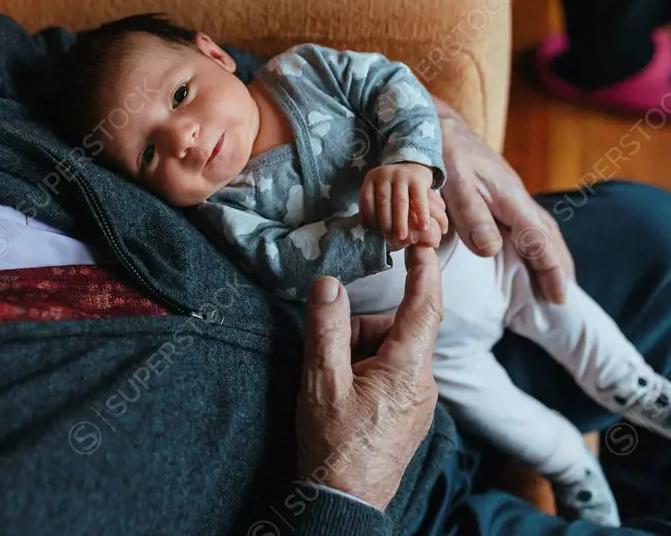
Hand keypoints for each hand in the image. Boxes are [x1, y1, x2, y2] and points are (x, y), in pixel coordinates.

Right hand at [296, 246, 442, 510]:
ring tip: (332, 381)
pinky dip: (366, 369)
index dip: (424, 271)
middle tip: (329, 351)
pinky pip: (392, 373)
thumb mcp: (321, 381)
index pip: (424, 307)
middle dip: (362, 327)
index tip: (422, 243)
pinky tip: (343, 392)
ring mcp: (418, 401)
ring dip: (360, 351)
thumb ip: (326, 329)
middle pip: (397, 329)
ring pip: (392, 351)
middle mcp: (422, 383)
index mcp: (406, 370)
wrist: (344, 502)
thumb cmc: (333, 445)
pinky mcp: (409, 414)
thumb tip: (328, 283)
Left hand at [359, 163, 437, 244]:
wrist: (413, 166)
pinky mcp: (418, 179)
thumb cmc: (392, 186)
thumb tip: (365, 227)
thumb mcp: (378, 189)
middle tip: (388, 238)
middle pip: (383, 202)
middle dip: (386, 222)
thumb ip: (372, 204)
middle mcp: (385, 175)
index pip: (367, 199)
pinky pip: (419, 199)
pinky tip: (423, 227)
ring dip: (401, 221)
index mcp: (371, 178)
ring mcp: (402, 175)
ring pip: (400, 202)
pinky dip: (422, 214)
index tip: (374, 231)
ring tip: (402, 237)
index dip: (369, 217)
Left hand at [435, 98, 574, 303]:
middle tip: (563, 297)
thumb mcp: (453, 182)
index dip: (549, 268)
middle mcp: (515, 196)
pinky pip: (526, 221)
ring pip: (539, 227)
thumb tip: (490, 250)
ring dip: (551, 253)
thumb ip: (470, 214)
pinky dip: (535, 240)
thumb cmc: (442, 152)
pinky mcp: (499, 191)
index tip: (559, 297)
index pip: (537, 239)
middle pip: (547, 234)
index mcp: (508, 197)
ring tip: (555, 278)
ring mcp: (509, 192)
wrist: (436, 123)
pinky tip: (530, 249)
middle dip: (557, 265)